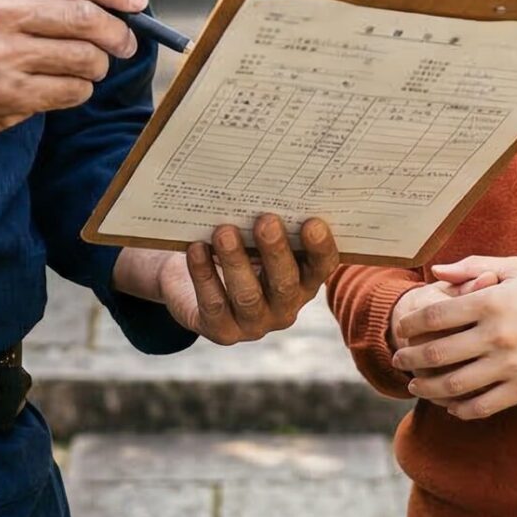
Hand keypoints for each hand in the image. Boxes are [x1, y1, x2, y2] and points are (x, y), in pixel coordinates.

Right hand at [0, 0, 144, 140]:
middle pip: (86, 17)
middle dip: (118, 31)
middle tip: (126, 42)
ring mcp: (3, 56)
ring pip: (85, 57)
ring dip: (99, 65)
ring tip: (91, 65)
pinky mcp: (8, 94)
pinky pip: (71, 91)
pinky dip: (81, 89)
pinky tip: (67, 85)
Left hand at [122, 215, 342, 344]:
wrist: (193, 277)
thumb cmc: (238, 246)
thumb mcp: (255, 236)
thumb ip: (269, 222)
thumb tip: (268, 185)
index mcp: (304, 279)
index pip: (322, 267)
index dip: (320, 247)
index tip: (312, 221)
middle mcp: (285, 306)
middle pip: (286, 283)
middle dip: (275, 251)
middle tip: (265, 220)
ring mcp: (254, 324)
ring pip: (248, 296)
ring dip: (236, 261)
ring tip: (224, 231)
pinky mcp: (222, 331)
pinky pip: (214, 304)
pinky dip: (204, 274)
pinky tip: (196, 248)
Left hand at [389, 256, 516, 420]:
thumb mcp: (516, 268)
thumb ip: (474, 266)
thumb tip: (437, 270)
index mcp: (491, 302)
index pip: (435, 315)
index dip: (411, 324)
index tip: (402, 329)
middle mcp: (496, 336)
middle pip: (437, 353)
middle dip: (410, 358)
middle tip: (399, 360)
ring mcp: (508, 366)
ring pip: (453, 385)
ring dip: (427, 388)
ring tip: (416, 385)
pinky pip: (481, 406)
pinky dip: (459, 409)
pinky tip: (449, 405)